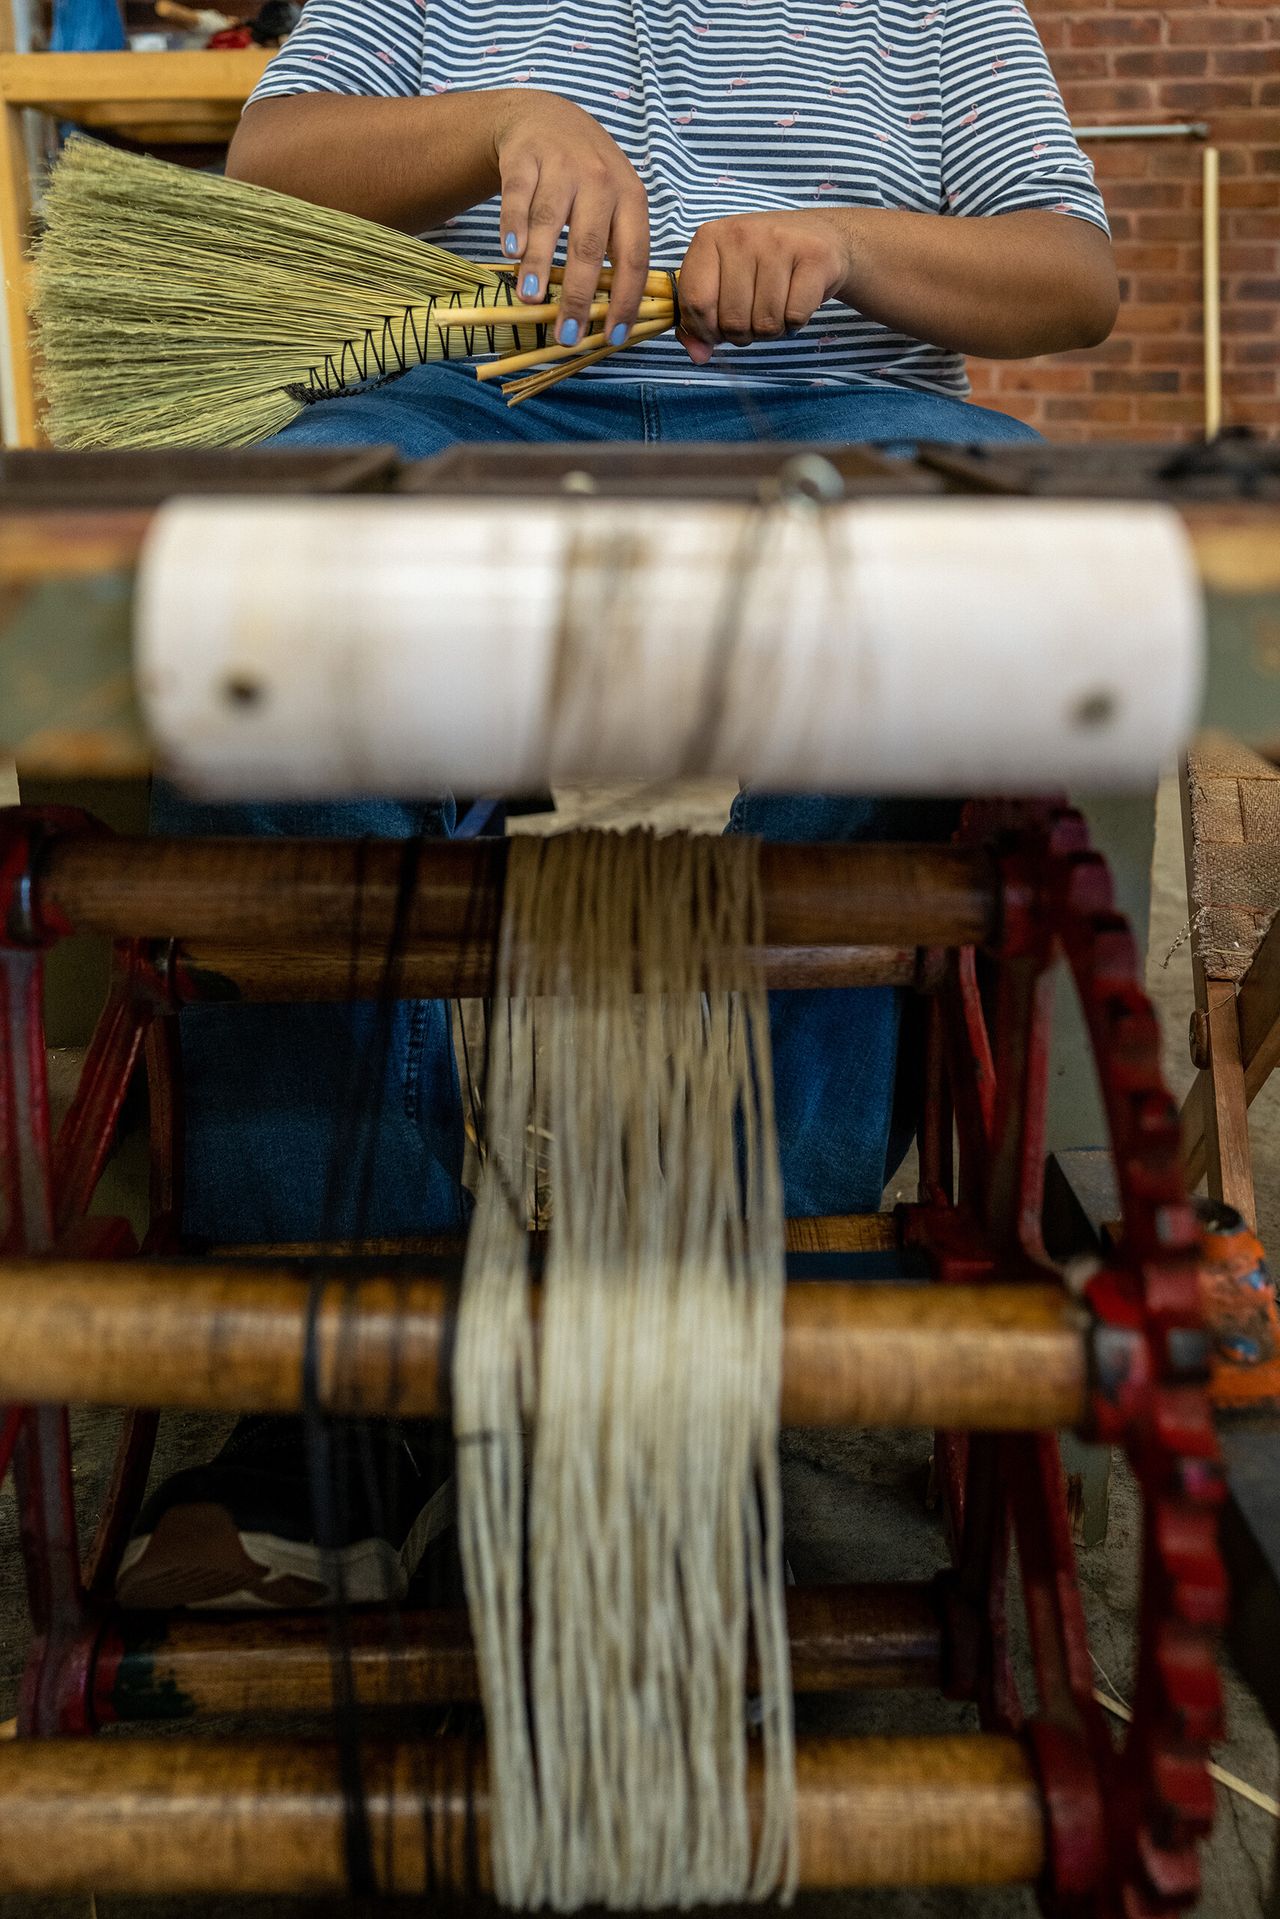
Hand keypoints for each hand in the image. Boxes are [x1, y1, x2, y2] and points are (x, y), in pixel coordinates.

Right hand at [490, 91, 649, 347]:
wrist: (547, 117)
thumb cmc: (586, 176)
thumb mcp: (616, 202)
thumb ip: (615, 248)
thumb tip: (608, 319)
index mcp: (631, 198)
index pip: (633, 257)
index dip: (625, 300)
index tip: (612, 337)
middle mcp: (600, 180)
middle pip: (590, 246)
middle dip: (579, 296)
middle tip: (567, 335)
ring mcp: (562, 165)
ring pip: (550, 221)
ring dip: (539, 264)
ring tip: (530, 299)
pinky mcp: (525, 156)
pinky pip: (518, 196)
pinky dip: (513, 225)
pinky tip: (510, 253)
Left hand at [675, 210, 854, 364]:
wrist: (822, 236)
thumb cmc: (765, 264)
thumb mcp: (725, 281)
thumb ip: (701, 319)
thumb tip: (698, 355)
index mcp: (710, 238)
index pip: (695, 302)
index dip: (707, 330)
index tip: (720, 328)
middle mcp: (741, 234)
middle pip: (732, 320)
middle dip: (744, 334)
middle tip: (755, 315)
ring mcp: (778, 242)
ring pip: (765, 323)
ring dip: (771, 330)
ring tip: (777, 308)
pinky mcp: (814, 257)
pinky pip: (795, 317)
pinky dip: (796, 323)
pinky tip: (796, 302)